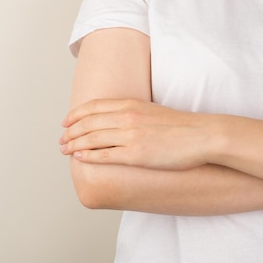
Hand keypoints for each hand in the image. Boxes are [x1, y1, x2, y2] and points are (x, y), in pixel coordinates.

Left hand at [60, 99, 210, 169]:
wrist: (202, 135)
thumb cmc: (182, 127)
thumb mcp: (153, 112)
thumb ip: (134, 114)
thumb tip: (120, 122)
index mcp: (131, 104)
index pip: (93, 107)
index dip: (75, 114)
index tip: (65, 122)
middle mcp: (127, 117)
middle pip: (88, 122)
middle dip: (70, 131)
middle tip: (61, 140)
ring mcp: (130, 136)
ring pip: (92, 138)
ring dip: (74, 144)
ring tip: (64, 150)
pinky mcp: (136, 154)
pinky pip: (105, 155)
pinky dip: (89, 155)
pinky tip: (79, 157)